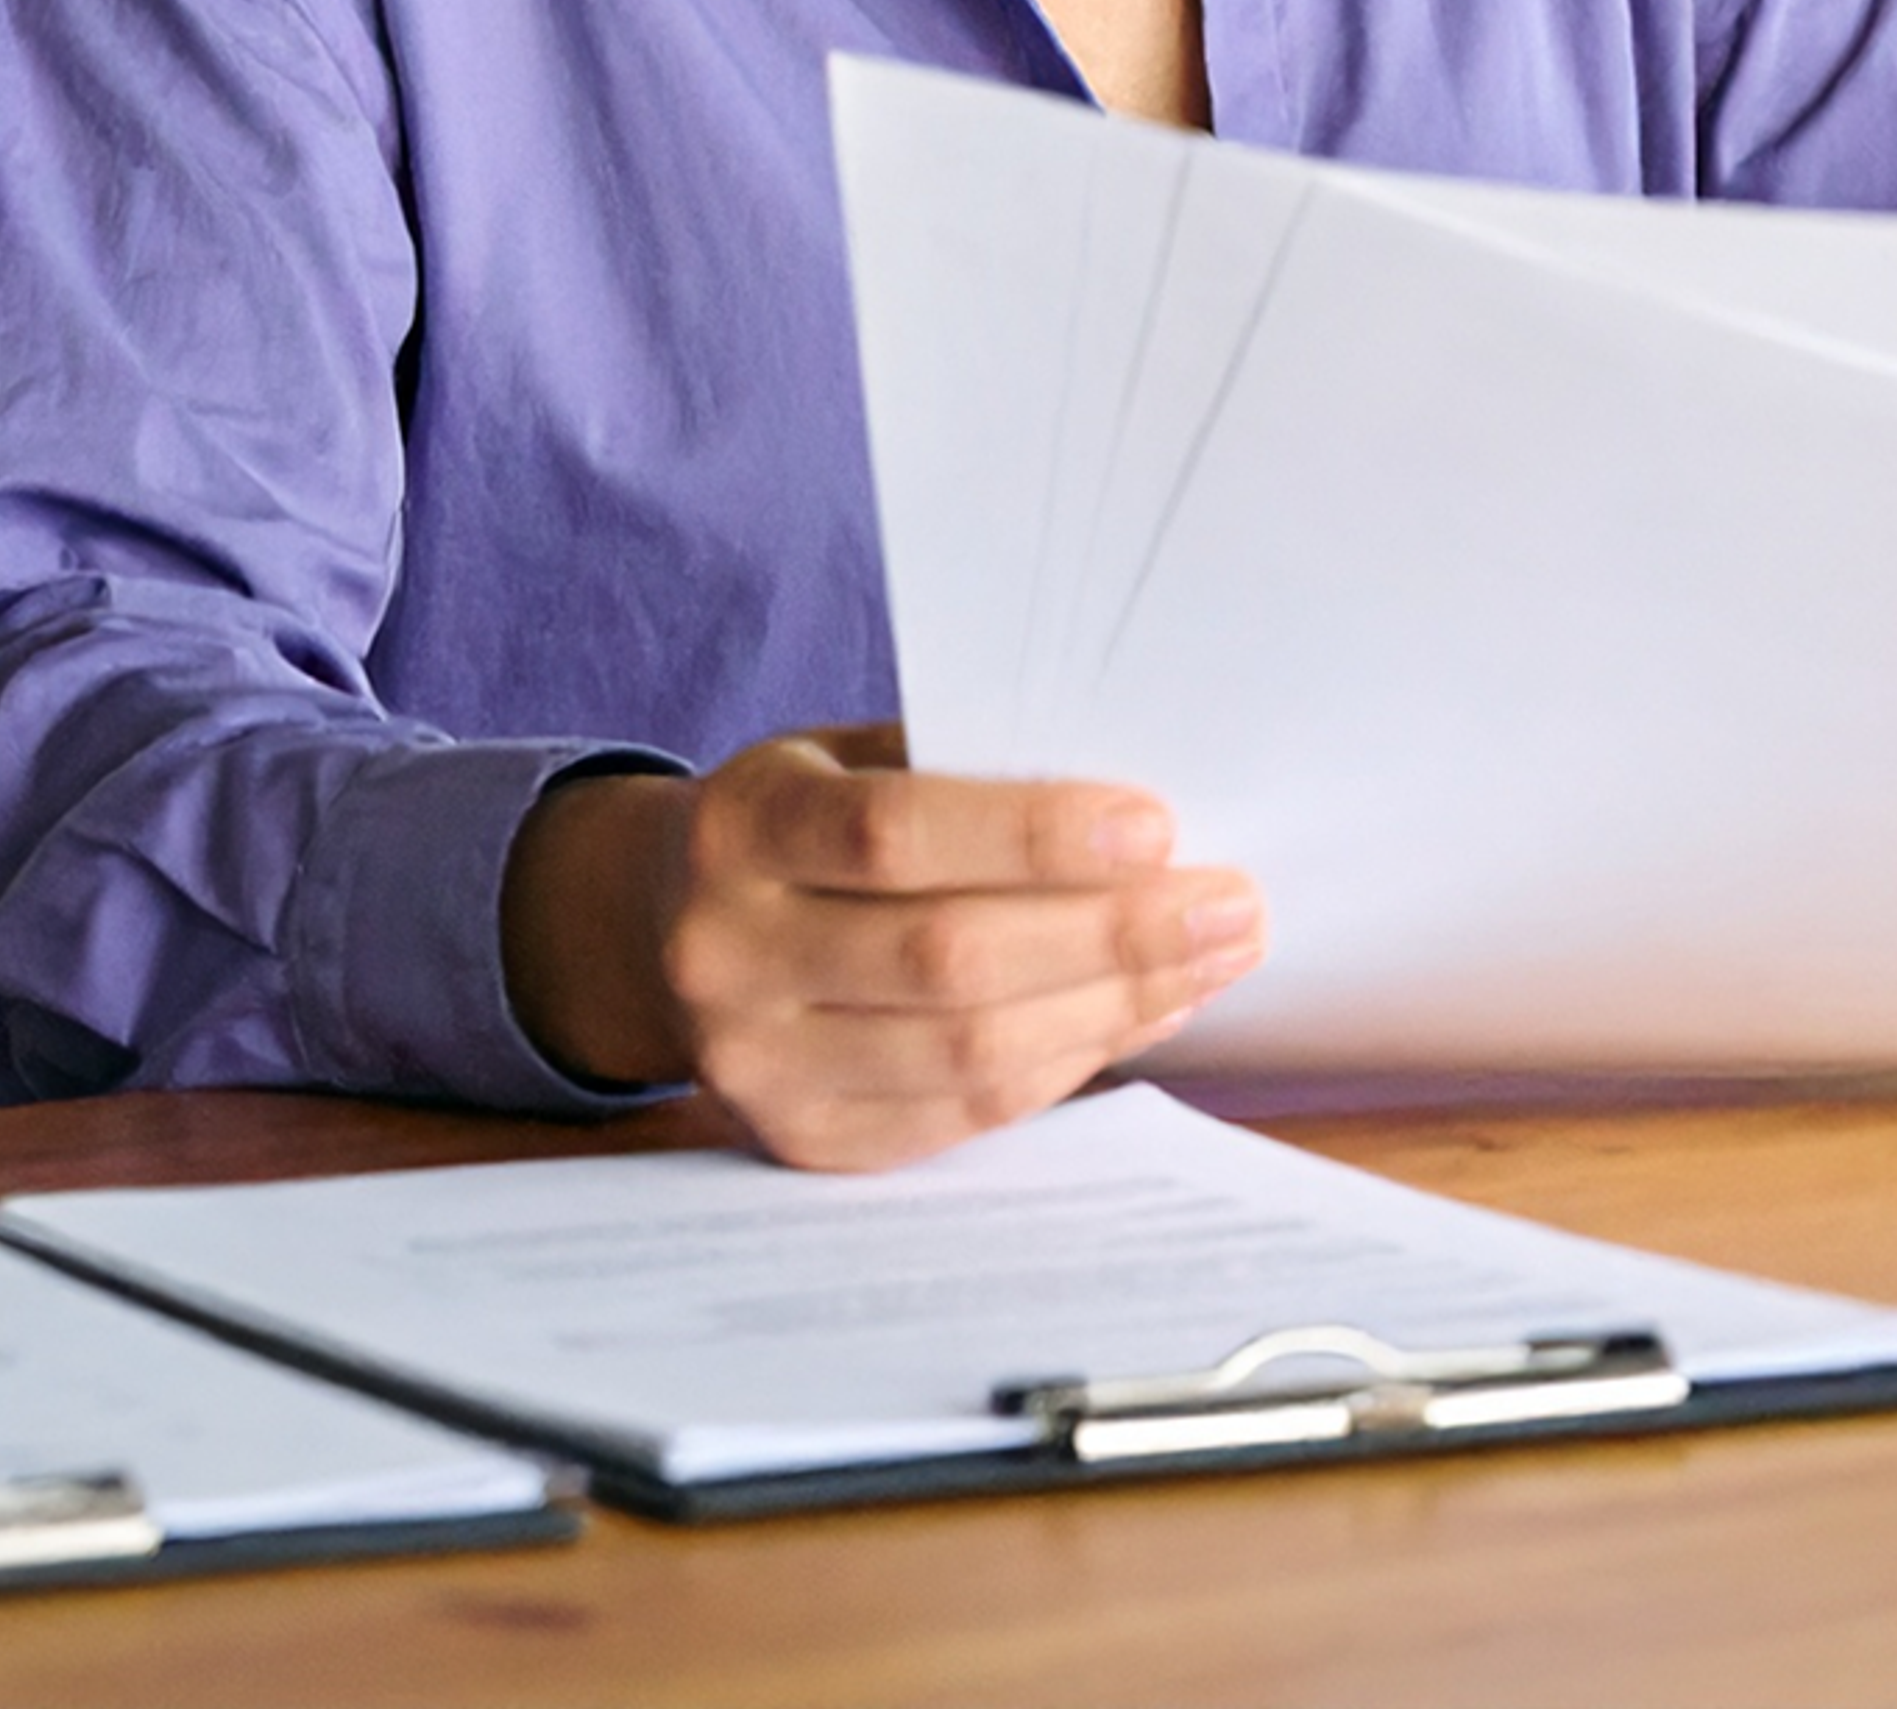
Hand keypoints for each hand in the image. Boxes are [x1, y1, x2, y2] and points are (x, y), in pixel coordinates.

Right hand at [500, 727, 1265, 1170]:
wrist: (665, 924)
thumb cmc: (808, 816)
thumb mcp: (851, 756)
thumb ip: (967, 772)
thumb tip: (1143, 818)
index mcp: (743, 827)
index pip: (895, 835)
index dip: (1033, 835)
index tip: (1158, 826)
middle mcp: (729, 953)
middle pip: (947, 959)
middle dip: (1113, 936)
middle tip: (1231, 905)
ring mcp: (756, 1064)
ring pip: (965, 1053)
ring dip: (1114, 1009)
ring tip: (1210, 961)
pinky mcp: (801, 1141)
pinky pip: (960, 1115)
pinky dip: (1067, 1064)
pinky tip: (1140, 1015)